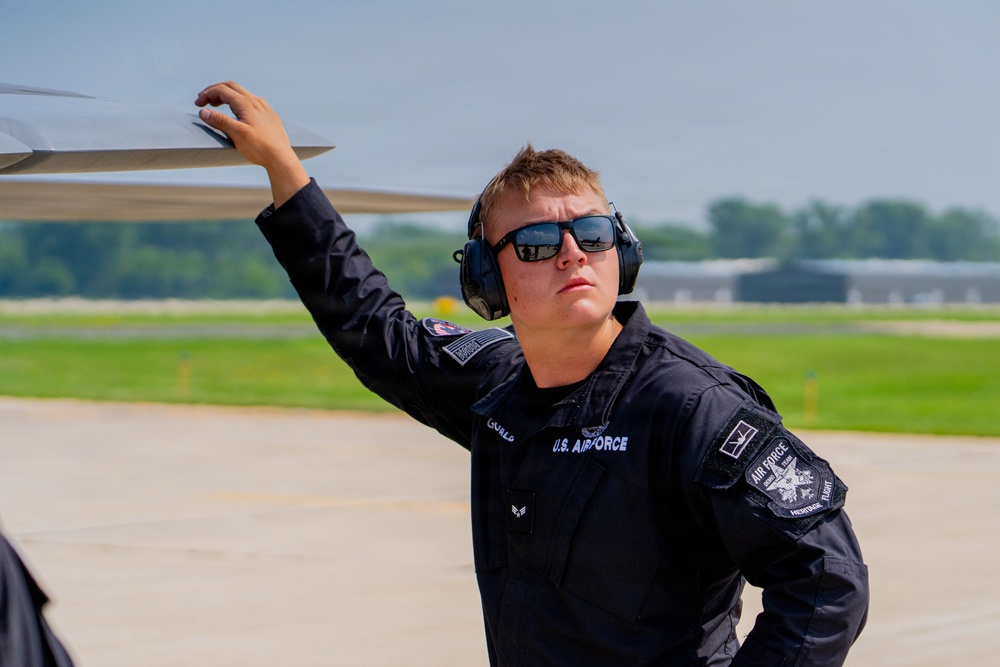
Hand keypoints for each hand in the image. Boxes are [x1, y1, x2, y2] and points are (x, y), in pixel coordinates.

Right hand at [195, 81, 309, 205]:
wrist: (281, 158)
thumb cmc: (260, 148)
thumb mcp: (237, 134)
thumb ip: (220, 121)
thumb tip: (203, 111)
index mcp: (247, 103)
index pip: (222, 90)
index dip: (207, 94)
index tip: (197, 104)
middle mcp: (256, 101)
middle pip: (231, 87)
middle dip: (215, 91)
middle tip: (203, 100)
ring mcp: (264, 107)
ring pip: (242, 93)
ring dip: (226, 96)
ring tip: (215, 105)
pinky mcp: (269, 115)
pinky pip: (251, 101)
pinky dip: (238, 102)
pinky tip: (236, 112)